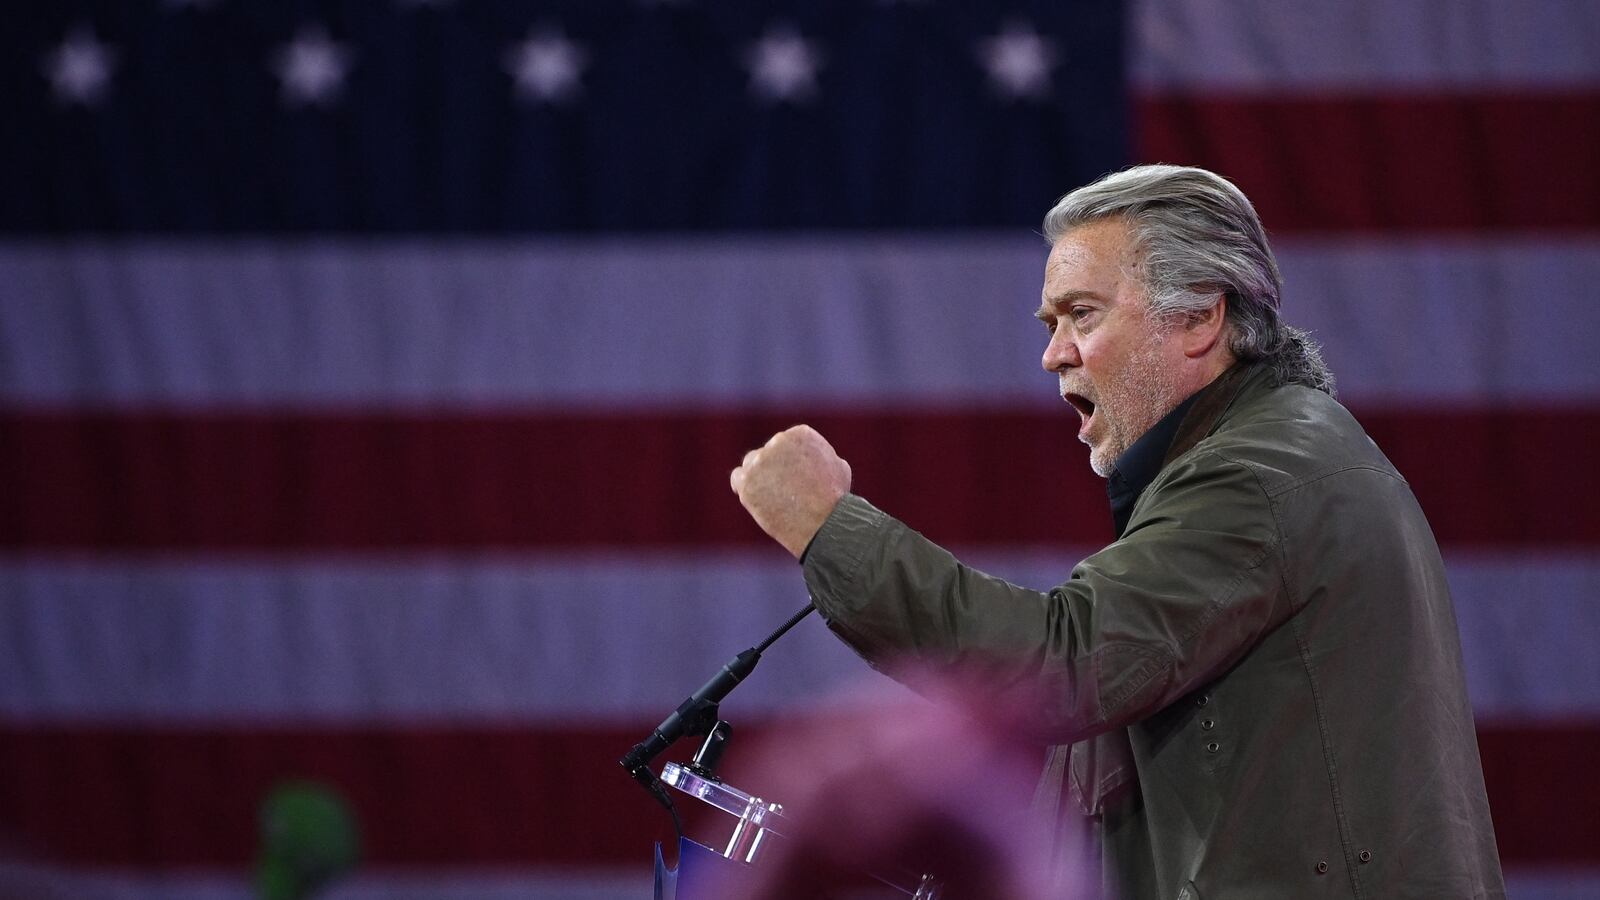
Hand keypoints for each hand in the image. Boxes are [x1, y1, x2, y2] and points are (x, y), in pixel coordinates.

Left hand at [730, 425, 851, 558]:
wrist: (823, 522)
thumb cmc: (834, 499)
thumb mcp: (838, 466)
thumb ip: (821, 455)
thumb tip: (814, 457)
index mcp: (800, 434)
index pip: (785, 443)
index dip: (788, 461)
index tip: (794, 477)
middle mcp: (778, 441)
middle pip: (767, 452)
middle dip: (772, 468)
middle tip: (781, 490)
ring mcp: (760, 461)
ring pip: (751, 464)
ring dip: (757, 477)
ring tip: (772, 498)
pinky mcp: (747, 481)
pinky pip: (738, 479)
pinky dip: (744, 487)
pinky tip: (755, 498)